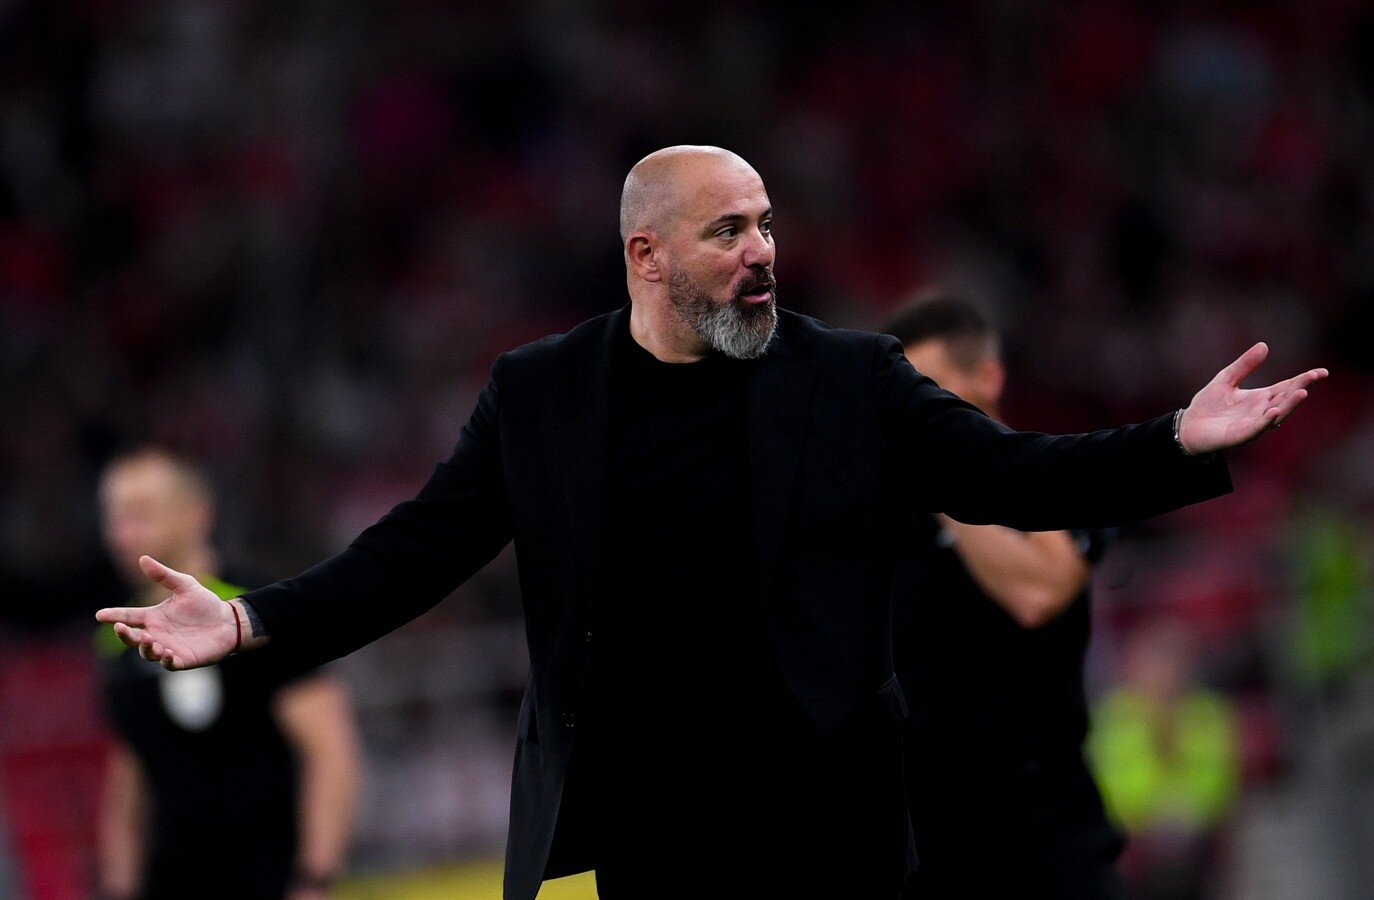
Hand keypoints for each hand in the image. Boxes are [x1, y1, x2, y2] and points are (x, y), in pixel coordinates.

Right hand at [95, 556, 238, 669]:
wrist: (228, 621)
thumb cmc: (205, 604)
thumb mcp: (185, 585)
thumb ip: (164, 575)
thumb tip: (142, 558)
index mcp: (154, 616)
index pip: (129, 616)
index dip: (114, 615)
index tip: (100, 615)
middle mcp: (156, 633)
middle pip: (132, 638)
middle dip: (124, 635)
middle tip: (121, 628)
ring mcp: (167, 647)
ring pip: (147, 653)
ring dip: (146, 648)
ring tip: (150, 640)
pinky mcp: (181, 659)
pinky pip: (168, 664)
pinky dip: (165, 660)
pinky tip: (167, 653)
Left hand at [1178, 342, 1326, 455]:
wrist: (1189, 427)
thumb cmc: (1208, 405)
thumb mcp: (1226, 379)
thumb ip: (1244, 365)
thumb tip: (1264, 345)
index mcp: (1261, 398)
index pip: (1286, 387)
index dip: (1303, 380)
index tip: (1322, 372)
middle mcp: (1261, 412)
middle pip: (1285, 399)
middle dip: (1300, 389)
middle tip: (1313, 377)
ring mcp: (1253, 425)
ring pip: (1276, 415)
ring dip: (1289, 405)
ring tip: (1302, 392)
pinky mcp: (1240, 436)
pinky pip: (1256, 428)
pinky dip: (1266, 421)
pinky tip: (1273, 412)